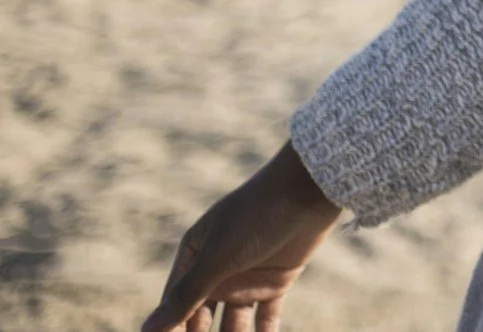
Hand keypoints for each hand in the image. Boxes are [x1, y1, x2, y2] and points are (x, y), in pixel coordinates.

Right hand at [143, 142, 340, 331]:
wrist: (309, 190)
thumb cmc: (257, 216)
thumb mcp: (218, 257)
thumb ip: (186, 296)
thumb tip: (147, 330)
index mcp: (195, 256)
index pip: (175, 304)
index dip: (170, 330)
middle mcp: (218, 270)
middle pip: (201, 318)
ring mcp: (247, 277)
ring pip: (233, 324)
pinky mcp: (276, 282)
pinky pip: (266, 318)